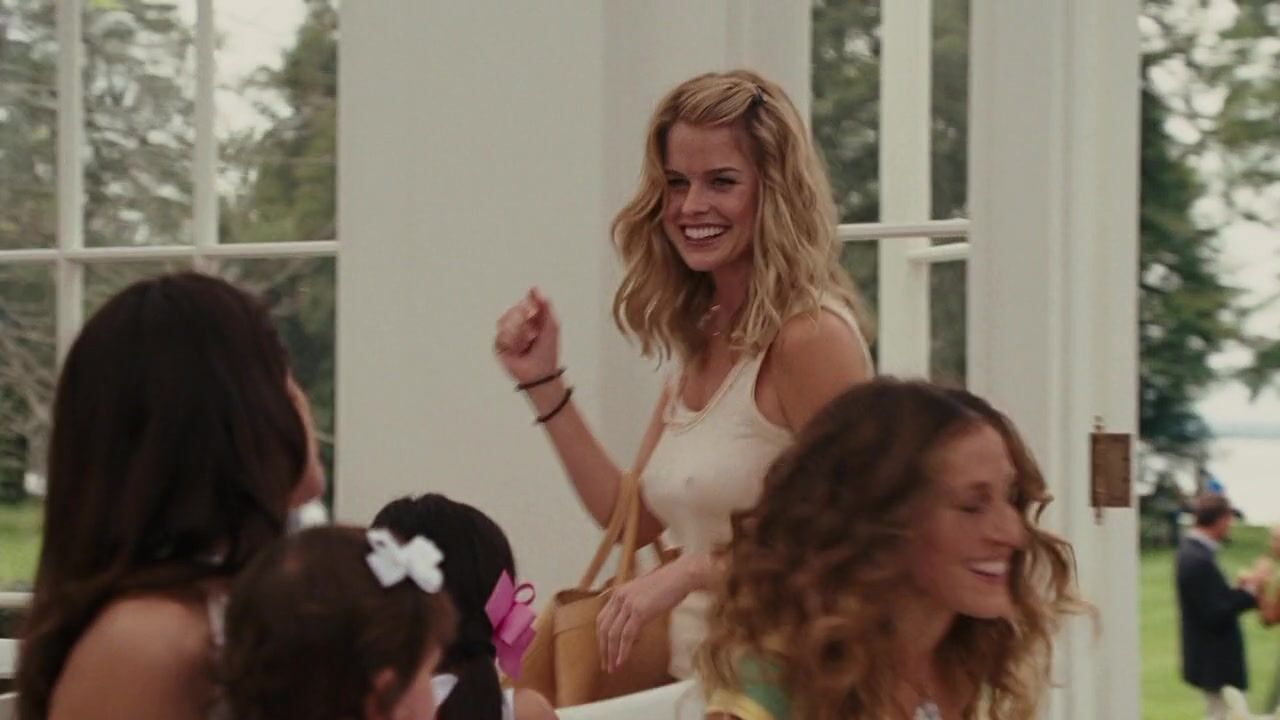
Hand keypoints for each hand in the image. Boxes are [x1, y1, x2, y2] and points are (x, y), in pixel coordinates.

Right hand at [493, 288, 559, 384]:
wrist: (539, 372)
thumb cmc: (548, 350)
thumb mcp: (551, 325)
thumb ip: (545, 306)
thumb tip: (535, 288)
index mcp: (530, 320)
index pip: (524, 304)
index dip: (529, 306)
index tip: (533, 311)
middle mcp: (518, 325)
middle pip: (513, 311)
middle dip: (524, 321)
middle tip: (532, 334)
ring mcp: (508, 335)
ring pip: (505, 321)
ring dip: (518, 332)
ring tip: (526, 343)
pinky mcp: (499, 346)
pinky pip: (500, 335)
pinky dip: (511, 342)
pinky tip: (518, 350)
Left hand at [596, 558, 693, 672]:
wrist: (680, 577)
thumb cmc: (667, 586)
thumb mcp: (642, 595)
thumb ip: (632, 609)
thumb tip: (631, 631)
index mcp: (618, 594)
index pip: (602, 620)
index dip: (601, 639)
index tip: (604, 652)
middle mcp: (619, 598)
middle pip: (603, 629)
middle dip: (603, 650)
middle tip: (606, 665)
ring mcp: (628, 604)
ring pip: (613, 634)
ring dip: (612, 654)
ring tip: (613, 667)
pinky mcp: (639, 611)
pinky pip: (627, 635)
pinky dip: (623, 650)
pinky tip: (622, 660)